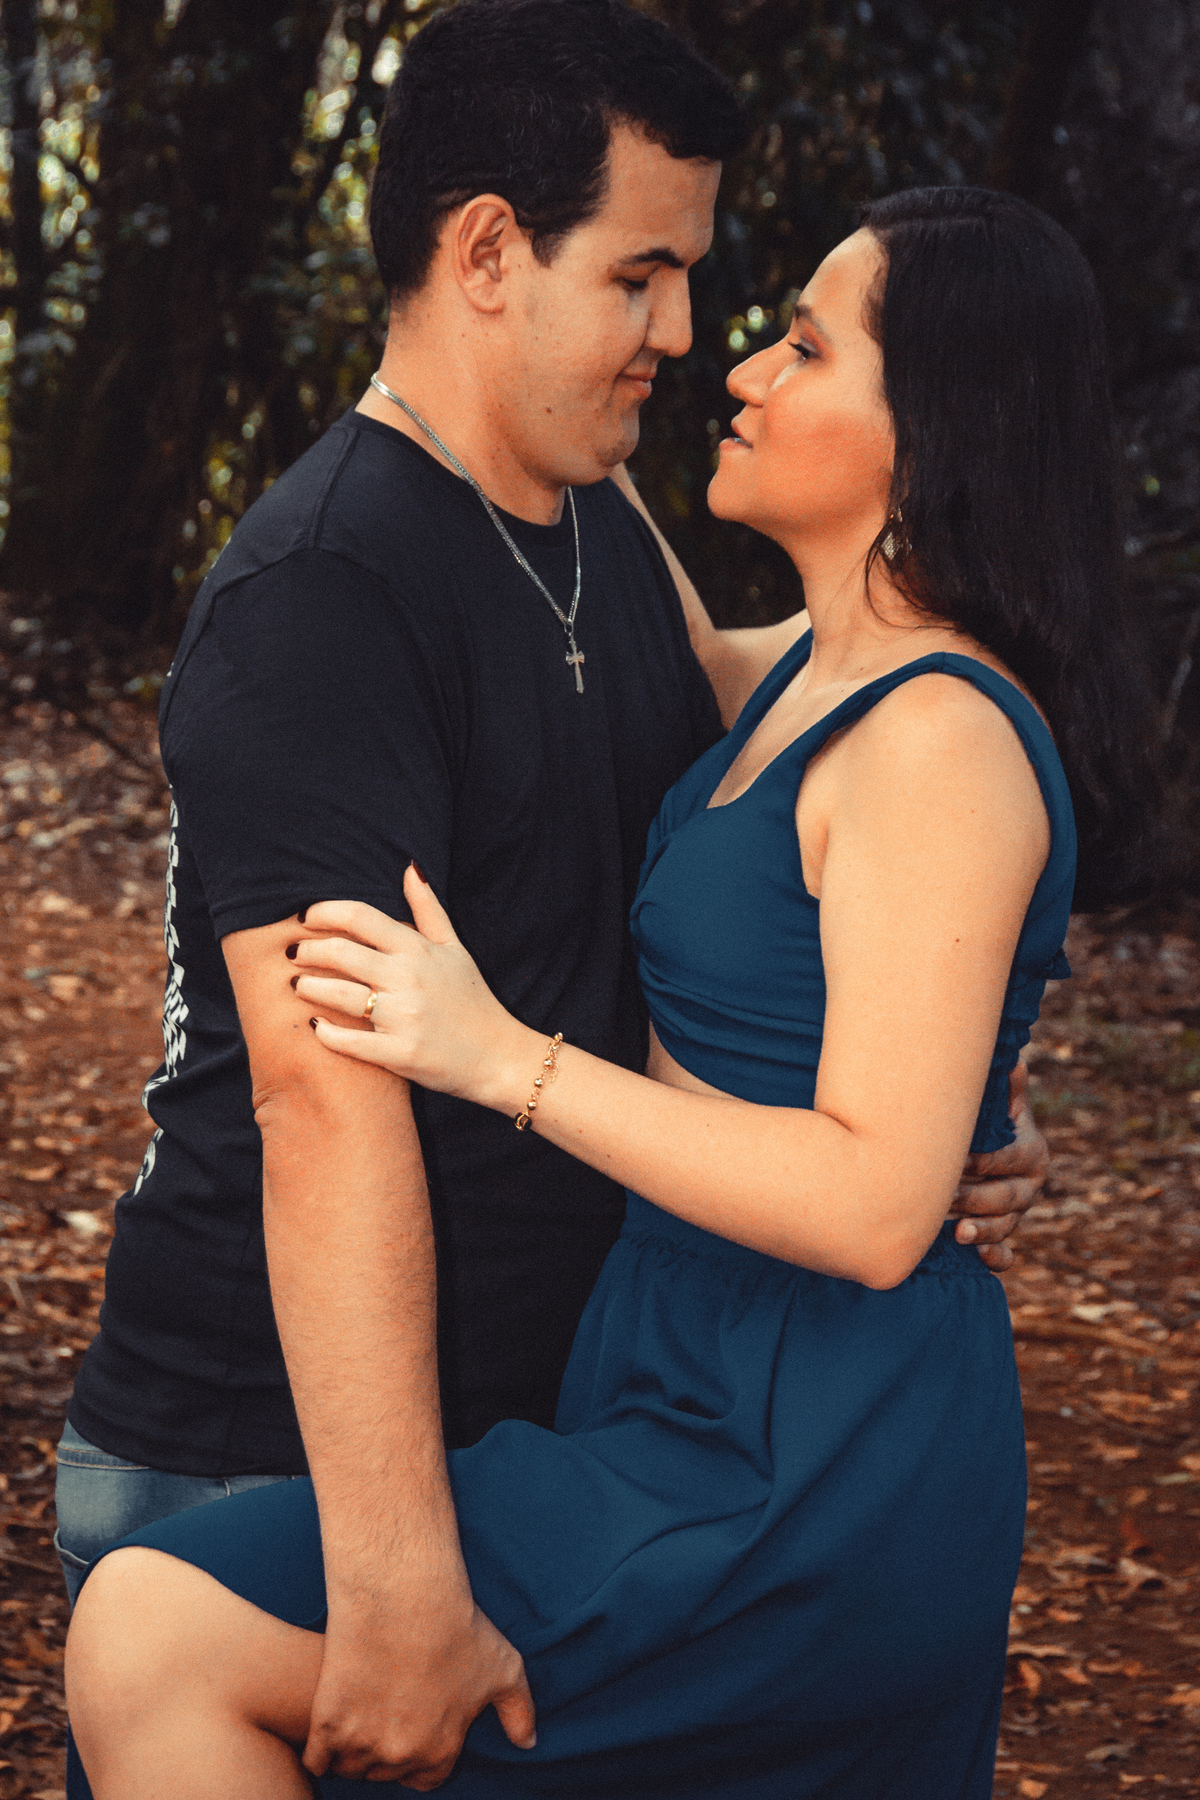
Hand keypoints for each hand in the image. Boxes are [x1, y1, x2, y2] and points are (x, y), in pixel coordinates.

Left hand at [291, 871, 535, 1107]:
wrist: (499, 1055)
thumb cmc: (472, 999)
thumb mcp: (454, 948)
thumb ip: (428, 909)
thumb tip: (409, 867)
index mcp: (418, 950)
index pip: (360, 917)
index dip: (324, 913)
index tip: (304, 918)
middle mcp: (409, 978)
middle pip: (340, 953)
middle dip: (306, 951)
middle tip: (294, 953)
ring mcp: (403, 1016)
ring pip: (338, 995)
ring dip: (308, 988)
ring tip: (297, 986)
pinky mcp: (399, 1054)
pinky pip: (349, 1041)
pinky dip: (326, 1033)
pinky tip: (316, 1026)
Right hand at [303, 1574, 535, 1788]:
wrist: (403, 1591)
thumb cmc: (457, 1625)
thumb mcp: (505, 1667)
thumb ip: (520, 1711)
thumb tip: (528, 1744)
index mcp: (440, 1751)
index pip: (427, 1778)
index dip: (422, 1754)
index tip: (415, 1728)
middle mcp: (400, 1756)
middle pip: (387, 1774)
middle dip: (388, 1752)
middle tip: (386, 1717)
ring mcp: (360, 1742)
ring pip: (351, 1768)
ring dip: (353, 1753)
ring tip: (359, 1721)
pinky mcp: (326, 1722)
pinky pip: (315, 1758)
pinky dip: (319, 1750)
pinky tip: (328, 1730)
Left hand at [948, 1061, 1047, 1270]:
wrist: (995, 1148)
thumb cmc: (991, 1120)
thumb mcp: (1002, 1102)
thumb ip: (1008, 1086)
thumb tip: (1013, 1059)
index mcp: (1031, 1152)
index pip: (1007, 1159)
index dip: (984, 1162)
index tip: (959, 1161)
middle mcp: (1028, 1186)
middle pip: (1006, 1197)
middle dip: (976, 1199)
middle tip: (946, 1198)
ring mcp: (1017, 1214)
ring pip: (1005, 1227)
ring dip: (983, 1232)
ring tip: (958, 1234)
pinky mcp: (1004, 1235)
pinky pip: (1006, 1254)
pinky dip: (996, 1258)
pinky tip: (980, 1258)